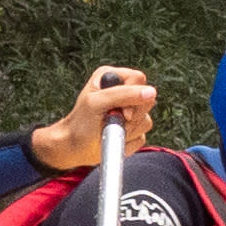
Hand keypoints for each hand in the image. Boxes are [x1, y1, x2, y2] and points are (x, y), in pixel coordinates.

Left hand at [32, 65, 159, 175]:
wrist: (75, 148)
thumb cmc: (81, 123)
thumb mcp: (97, 103)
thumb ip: (124, 94)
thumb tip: (151, 92)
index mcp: (113, 78)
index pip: (139, 79)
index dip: (134, 95)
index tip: (121, 111)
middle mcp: (123, 92)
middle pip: (147, 100)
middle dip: (131, 116)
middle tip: (113, 121)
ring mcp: (130, 112)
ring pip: (146, 120)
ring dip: (128, 130)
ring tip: (109, 130)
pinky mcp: (133, 129)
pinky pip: (142, 136)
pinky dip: (128, 141)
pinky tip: (114, 138)